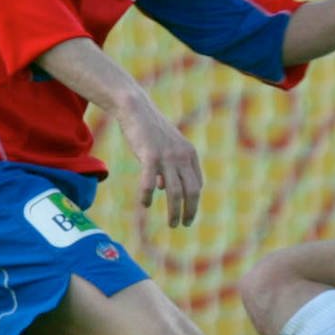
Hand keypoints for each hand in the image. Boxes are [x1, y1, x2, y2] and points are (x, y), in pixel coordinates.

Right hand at [116, 94, 202, 226]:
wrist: (136, 110)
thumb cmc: (150, 130)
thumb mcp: (167, 148)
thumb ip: (171, 167)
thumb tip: (165, 188)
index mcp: (190, 154)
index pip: (197, 184)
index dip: (194, 201)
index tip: (188, 213)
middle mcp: (183, 157)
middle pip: (191, 192)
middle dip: (190, 211)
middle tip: (184, 224)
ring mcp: (167, 157)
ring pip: (174, 192)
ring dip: (174, 211)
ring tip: (172, 224)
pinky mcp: (150, 156)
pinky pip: (150, 183)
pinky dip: (148, 196)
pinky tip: (146, 205)